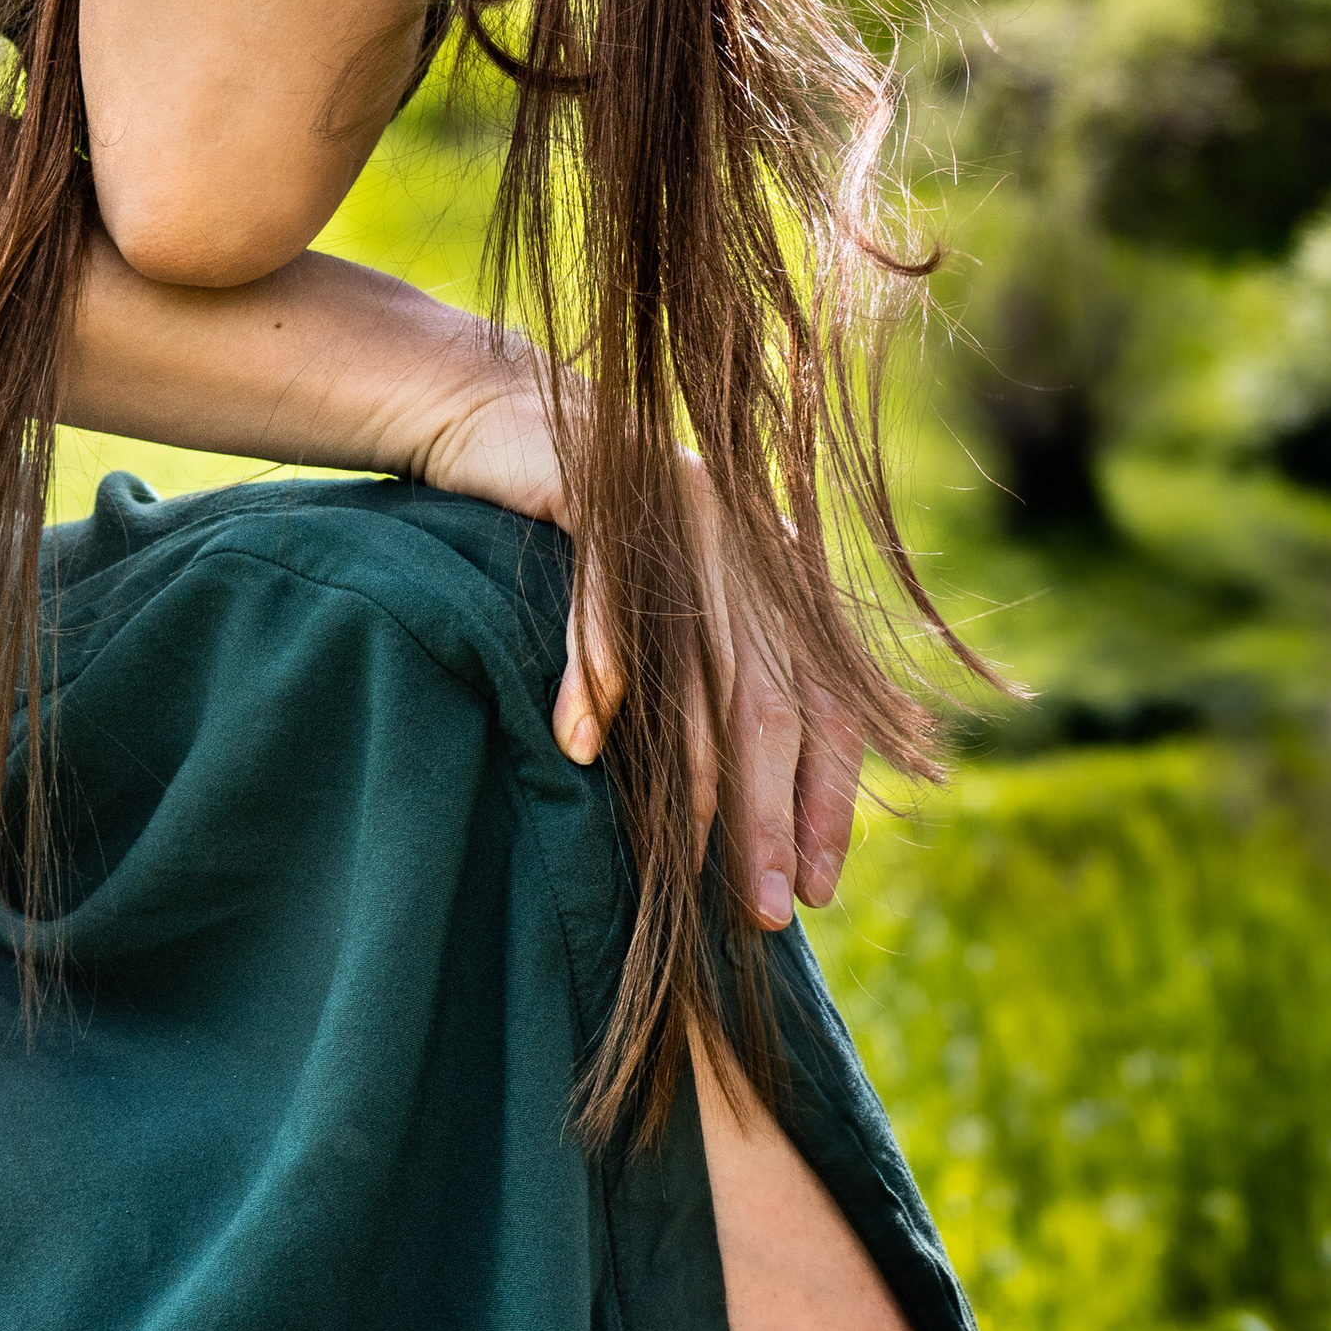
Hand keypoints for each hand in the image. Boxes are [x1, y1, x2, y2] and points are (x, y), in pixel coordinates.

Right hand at [403, 339, 863, 929]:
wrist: (498, 420)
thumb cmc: (578, 543)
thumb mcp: (663, 617)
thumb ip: (710, 691)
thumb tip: (741, 829)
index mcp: (779, 577)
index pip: (833, 704)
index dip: (830, 801)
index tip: (821, 892)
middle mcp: (748, 544)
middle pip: (776, 702)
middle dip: (774, 817)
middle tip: (766, 910)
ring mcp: (678, 514)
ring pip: (703, 665)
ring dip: (696, 773)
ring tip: (687, 860)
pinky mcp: (601, 494)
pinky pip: (606, 595)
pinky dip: (596, 668)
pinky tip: (582, 746)